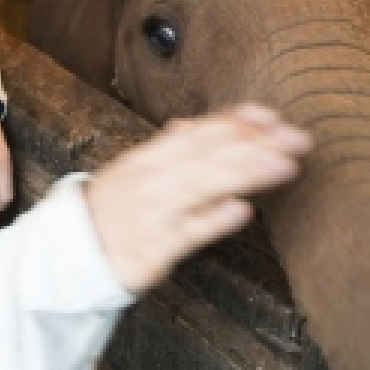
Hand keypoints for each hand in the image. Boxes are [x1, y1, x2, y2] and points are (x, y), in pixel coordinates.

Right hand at [84, 104, 311, 293]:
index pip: (197, 133)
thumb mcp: (133, 172)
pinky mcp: (153, 249)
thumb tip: (193, 126)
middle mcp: (149, 180)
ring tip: (283, 165)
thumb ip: (167, 151)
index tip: (270, 116)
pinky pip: (185, 233)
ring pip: (201, 187)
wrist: (72, 253)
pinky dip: (212, 221)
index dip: (234, 122)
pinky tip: (241, 211)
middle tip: (297, 138)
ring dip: (245, 173)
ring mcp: (152, 213)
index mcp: (146, 158)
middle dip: (254, 143)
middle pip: (206, 155)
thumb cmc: (113, 211)